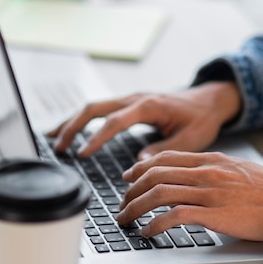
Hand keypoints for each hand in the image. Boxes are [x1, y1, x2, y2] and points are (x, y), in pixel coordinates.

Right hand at [48, 81, 240, 158]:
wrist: (210, 100)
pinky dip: (82, 119)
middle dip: (73, 127)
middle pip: (95, 108)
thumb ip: (163, 151)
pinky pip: (101, 110)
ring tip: (52, 138)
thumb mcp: (190, 139)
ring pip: (94, 106)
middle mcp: (136, 98)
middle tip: (58, 147)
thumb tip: (137, 165)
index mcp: (149, 105)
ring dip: (72, 121)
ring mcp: (131, 99)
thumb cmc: (201, 119)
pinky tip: (70, 129)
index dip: (96, 138)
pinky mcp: (129, 104)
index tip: (81, 154)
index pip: (115, 121)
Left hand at [116, 150, 262, 240]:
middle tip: (122, 203)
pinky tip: (148, 231)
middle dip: (131, 189)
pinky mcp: (214, 213)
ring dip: (136, 207)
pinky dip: (156, 223)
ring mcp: (209, 192)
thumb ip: (212, 170)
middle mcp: (206, 172)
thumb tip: (192, 177)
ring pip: (159, 193)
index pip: (165, 158)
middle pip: (155, 174)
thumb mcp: (237, 170)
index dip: (141, 167)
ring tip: (126, 218)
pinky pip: (175, 216)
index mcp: (211, 160)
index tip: (129, 177)